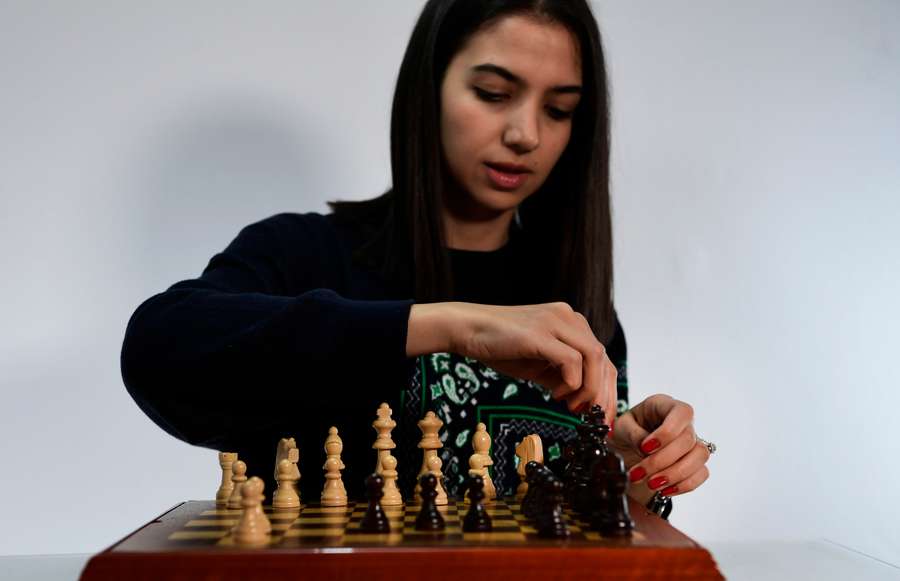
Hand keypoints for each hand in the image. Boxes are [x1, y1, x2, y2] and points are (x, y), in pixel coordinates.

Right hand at [407, 301, 617, 415]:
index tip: (601, 416)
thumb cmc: (500, 346)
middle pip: (604, 358)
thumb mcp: (538, 364)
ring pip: (594, 358)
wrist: (467, 329)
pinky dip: (571, 383)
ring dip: (589, 390)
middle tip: (595, 420)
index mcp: (570, 322)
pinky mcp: (540, 333)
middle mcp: (568, 317)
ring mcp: (555, 322)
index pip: (602, 357)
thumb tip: (582, 401)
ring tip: (573, 408)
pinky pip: (571, 361)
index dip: (607, 389)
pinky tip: (555, 395)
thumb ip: (561, 376)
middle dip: (604, 394)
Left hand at [607, 394, 710, 503]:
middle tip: (639, 473)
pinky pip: (702, 473)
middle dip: (662, 460)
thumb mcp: (620, 428)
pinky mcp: (695, 463)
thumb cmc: (624, 434)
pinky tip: (664, 490)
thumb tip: (646, 448)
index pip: (681, 413)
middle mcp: (683, 422)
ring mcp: (692, 442)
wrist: (626, 454)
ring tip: (651, 484)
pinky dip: (684, 485)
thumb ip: (632, 433)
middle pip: (688, 439)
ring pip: (700, 456)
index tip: (645, 448)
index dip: (667, 432)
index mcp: (664, 405)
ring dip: (675, 474)